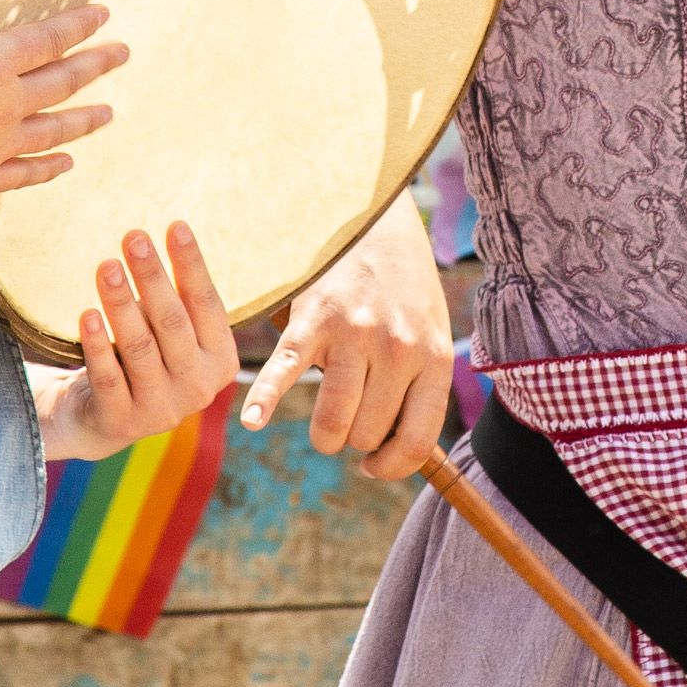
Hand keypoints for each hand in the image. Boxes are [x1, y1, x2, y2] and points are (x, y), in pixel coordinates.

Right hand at [0, 4, 124, 195]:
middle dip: (94, 65)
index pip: (46, 39)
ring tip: (108, 114)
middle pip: (61, 81)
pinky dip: (47, 168)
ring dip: (82, 119)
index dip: (76, 25)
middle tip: (121, 55)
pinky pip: (24, 172)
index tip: (102, 16)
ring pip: (52, 130)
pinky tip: (65, 165)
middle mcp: (4, 103)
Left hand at [36, 224, 241, 463]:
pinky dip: (97, 344)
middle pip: (173, 322)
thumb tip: (159, 239)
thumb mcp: (168, 333)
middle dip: (152, 276)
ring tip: (107, 266)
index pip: (207, 304)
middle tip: (134, 237)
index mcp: (220, 360)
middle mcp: (198, 387)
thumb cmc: (144, 359)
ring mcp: (162, 409)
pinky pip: (108, 376)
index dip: (191, 265)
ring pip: (140, 347)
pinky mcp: (122, 421)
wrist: (104, 418)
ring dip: (121, 303)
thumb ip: (174, 300)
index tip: (175, 226)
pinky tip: (87, 313)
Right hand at [245, 197, 452, 479]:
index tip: (375, 465)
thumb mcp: (431, 331)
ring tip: (326, 426)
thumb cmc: (404, 287)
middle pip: (366, 434)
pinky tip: (253, 420)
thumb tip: (402, 452)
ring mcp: (352, 336)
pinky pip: (284, 374)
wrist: (373, 221)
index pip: (415, 440)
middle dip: (355, 439)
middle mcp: (396, 350)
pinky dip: (264, 400)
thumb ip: (422, 385)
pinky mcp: (311, 323)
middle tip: (353, 418)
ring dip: (325, 435)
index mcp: (432, 357)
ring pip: (332, 422)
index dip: (392, 465)